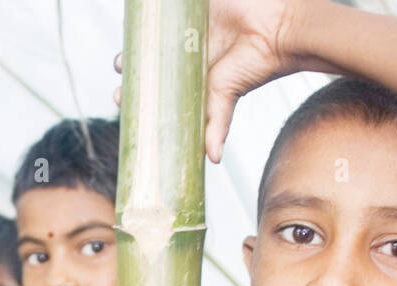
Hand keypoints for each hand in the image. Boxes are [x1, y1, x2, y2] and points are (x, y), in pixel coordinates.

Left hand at [113, 1, 328, 161]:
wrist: (276, 30)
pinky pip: (167, 9)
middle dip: (129, 67)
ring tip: (124, 50)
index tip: (119, 98)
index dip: (135, 93)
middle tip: (119, 69)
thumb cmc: (255, 65)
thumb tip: (214, 160)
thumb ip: (217, 126)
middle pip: (146, 60)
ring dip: (135, 41)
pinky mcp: (192, 6)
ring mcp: (186, 28)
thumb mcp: (226, 98)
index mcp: (188, 77)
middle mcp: (184, 53)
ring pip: (151, 35)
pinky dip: (154, 12)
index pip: (154, 87)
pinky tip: (139, 16)